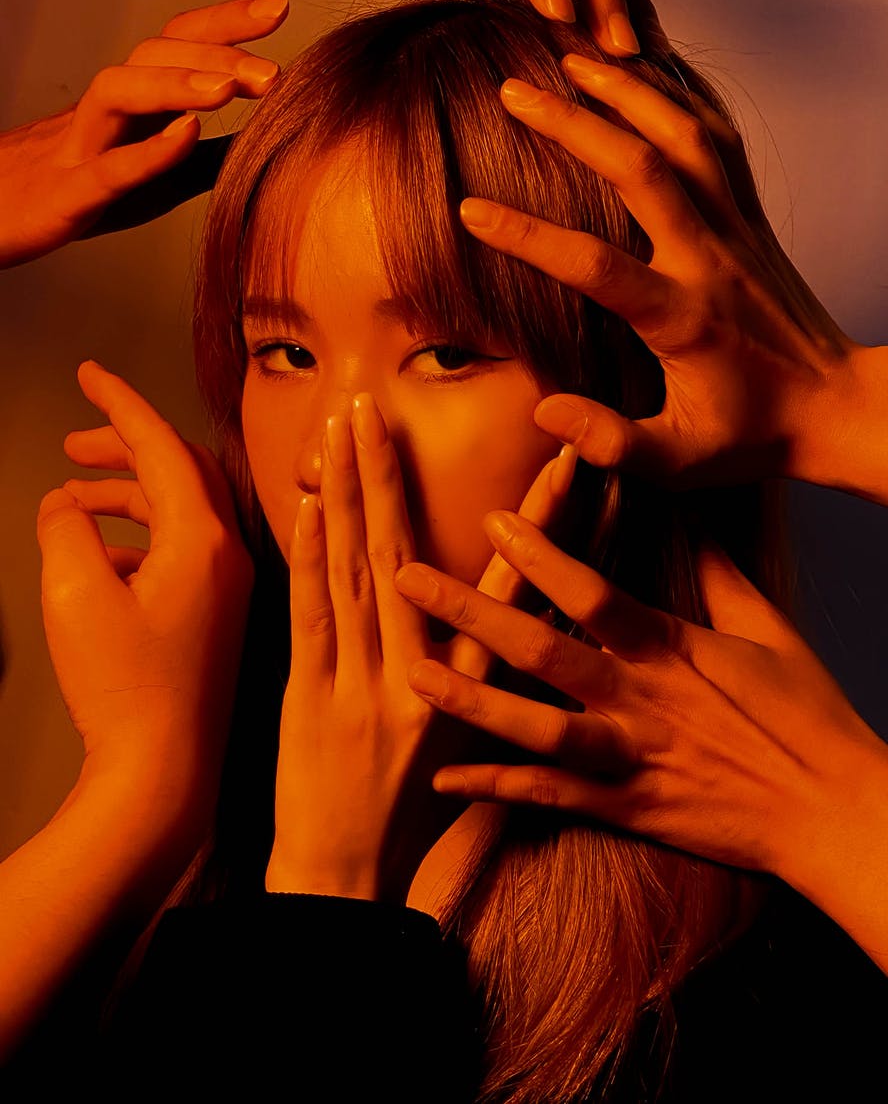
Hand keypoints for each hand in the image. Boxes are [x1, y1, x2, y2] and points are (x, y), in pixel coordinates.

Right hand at [0, 0, 286, 268]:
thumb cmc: (71, 192)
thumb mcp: (147, 174)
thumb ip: (199, 160)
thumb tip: (259, 144)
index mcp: (128, 103)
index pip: (176, 45)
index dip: (223, 23)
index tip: (277, 11)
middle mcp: (104, 111)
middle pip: (153, 55)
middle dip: (215, 54)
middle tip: (273, 72)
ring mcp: (80, 146)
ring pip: (119, 93)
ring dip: (178, 84)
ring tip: (231, 91)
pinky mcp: (67, 194)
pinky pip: (108, 167)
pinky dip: (148, 150)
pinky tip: (187, 135)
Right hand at [39, 360, 252, 823]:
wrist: (164, 776)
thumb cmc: (124, 692)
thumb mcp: (72, 596)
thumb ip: (64, 530)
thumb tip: (66, 503)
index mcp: (202, 538)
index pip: (163, 445)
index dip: (121, 404)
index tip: (91, 373)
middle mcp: (228, 554)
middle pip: (179, 471)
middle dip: (125, 445)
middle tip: (76, 437)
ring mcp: (228, 586)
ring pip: (178, 512)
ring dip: (127, 494)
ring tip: (70, 493)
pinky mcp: (219, 616)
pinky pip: (181, 552)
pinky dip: (138, 538)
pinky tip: (95, 554)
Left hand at [265, 393, 575, 903]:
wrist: (353, 891)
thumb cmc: (429, 839)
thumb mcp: (504, 770)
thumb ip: (544, 705)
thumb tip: (584, 654)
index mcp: (490, 697)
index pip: (527, 593)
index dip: (548, 523)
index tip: (564, 458)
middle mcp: (428, 680)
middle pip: (415, 559)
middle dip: (397, 475)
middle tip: (382, 406)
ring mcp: (364, 687)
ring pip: (360, 573)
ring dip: (349, 495)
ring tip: (344, 427)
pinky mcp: (312, 701)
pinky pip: (312, 617)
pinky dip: (311, 556)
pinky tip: (307, 505)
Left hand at [394, 511, 881, 884]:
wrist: (834, 812)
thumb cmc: (805, 714)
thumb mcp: (767, 630)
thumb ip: (716, 572)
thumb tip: (684, 516)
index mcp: (672, 650)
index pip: (593, 593)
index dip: (540, 554)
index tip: (491, 519)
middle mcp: (640, 700)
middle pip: (543, 650)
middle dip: (471, 610)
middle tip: (408, 577)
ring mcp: (630, 759)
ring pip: (535, 729)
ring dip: (469, 701)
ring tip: (414, 673)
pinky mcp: (627, 810)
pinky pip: (551, 800)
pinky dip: (497, 789)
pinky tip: (445, 779)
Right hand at [460, 57, 872, 494]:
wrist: (835, 407)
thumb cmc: (751, 437)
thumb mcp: (680, 462)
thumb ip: (611, 442)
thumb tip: (543, 412)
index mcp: (683, 318)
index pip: (596, 266)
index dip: (528, 236)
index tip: (468, 210)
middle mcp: (711, 259)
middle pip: (642, 169)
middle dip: (573, 123)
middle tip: (513, 90)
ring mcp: (736, 229)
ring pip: (684, 136)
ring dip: (626, 90)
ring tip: (571, 53)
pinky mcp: (752, 217)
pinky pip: (718, 138)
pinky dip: (680, 94)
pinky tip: (644, 70)